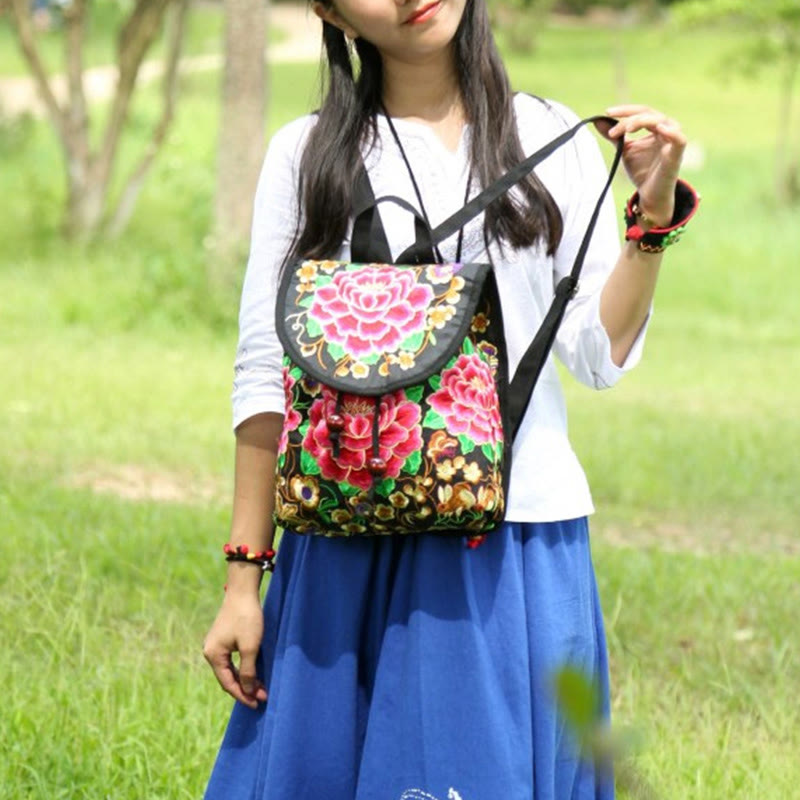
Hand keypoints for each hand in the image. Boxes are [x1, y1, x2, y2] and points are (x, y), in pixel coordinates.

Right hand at [203, 591, 267, 708]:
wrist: (243, 591)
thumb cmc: (247, 618)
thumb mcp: (250, 647)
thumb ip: (248, 671)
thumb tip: (248, 691)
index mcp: (213, 655)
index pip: (227, 683)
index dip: (242, 695)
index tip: (257, 704)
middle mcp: (211, 651)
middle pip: (227, 678)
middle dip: (245, 689)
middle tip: (262, 697)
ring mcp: (216, 645)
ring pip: (230, 670)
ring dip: (245, 679)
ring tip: (260, 688)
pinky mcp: (223, 638)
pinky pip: (231, 660)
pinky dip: (242, 668)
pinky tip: (253, 673)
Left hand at [596, 105, 686, 226]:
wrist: (649, 195)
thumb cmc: (641, 171)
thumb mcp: (625, 150)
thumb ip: (614, 136)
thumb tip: (597, 121)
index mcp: (655, 127)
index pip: (642, 111)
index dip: (625, 110)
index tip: (607, 113)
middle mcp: (667, 130)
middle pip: (649, 114)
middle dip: (629, 119)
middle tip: (612, 131)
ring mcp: (673, 141)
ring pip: (661, 121)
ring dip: (642, 122)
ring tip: (626, 129)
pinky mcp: (677, 155)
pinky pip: (679, 139)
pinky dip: (672, 132)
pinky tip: (660, 128)